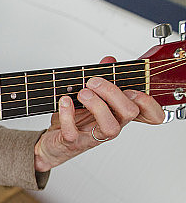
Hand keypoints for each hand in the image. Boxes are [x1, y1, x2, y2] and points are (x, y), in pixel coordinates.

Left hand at [34, 56, 164, 171]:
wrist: (53, 143)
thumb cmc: (74, 120)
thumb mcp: (88, 96)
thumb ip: (101, 79)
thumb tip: (109, 60)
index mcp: (118, 115)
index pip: (150, 115)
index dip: (149, 103)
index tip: (131, 89)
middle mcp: (111, 126)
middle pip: (130, 113)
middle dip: (113, 93)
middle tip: (93, 81)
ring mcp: (93, 137)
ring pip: (110, 127)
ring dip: (97, 106)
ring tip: (82, 93)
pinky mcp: (73, 143)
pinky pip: (73, 132)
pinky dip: (67, 115)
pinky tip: (64, 101)